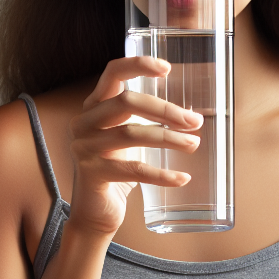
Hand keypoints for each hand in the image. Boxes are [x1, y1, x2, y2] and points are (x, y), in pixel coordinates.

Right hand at [66, 57, 201, 234]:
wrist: (95, 212)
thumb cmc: (117, 170)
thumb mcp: (127, 137)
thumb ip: (144, 120)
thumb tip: (190, 114)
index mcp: (94, 107)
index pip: (112, 74)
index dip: (138, 65)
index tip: (167, 68)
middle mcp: (84, 122)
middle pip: (127, 102)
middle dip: (166, 110)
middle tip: (195, 121)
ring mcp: (84, 148)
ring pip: (132, 134)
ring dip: (169, 139)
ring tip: (194, 144)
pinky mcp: (92, 174)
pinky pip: (134, 170)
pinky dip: (162, 174)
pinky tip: (182, 178)